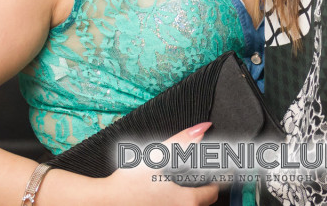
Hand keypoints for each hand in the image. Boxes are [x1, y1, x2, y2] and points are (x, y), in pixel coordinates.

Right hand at [98, 122, 218, 204]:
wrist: (104, 201)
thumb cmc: (129, 182)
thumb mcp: (158, 155)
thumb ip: (183, 140)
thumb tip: (202, 128)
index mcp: (187, 200)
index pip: (214, 191)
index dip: (218, 177)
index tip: (221, 168)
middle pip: (204, 200)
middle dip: (205, 186)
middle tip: (202, 170)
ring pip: (191, 205)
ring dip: (191, 193)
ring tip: (183, 178)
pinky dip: (177, 198)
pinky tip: (166, 188)